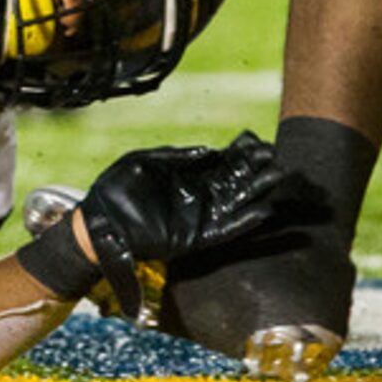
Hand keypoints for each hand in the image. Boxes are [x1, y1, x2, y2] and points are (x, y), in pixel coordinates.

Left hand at [77, 131, 296, 322]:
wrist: (100, 222)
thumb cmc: (117, 188)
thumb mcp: (145, 161)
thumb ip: (178, 157)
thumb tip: (210, 151)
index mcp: (187, 177)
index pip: (222, 164)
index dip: (242, 155)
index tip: (262, 144)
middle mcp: (198, 197)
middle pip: (236, 183)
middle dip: (258, 172)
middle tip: (281, 160)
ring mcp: (199, 217)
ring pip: (237, 204)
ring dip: (258, 193)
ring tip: (280, 180)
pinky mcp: (196, 238)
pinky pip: (226, 230)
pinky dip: (246, 222)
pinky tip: (265, 211)